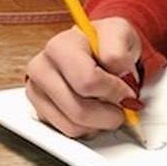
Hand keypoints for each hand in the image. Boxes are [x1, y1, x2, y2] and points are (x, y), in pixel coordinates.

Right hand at [25, 17, 142, 137]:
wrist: (96, 48)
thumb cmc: (106, 41)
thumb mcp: (121, 34)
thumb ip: (120, 54)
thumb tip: (122, 78)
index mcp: (60, 46)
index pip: (88, 81)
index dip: (115, 91)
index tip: (129, 90)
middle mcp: (41, 69)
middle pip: (79, 109)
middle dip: (110, 113)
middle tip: (125, 105)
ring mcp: (37, 92)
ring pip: (73, 126)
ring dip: (101, 123)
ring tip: (111, 106)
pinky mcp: (40, 111)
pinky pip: (69, 132)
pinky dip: (90, 128)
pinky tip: (97, 110)